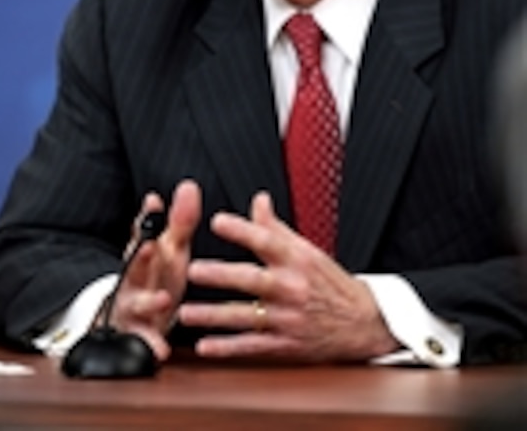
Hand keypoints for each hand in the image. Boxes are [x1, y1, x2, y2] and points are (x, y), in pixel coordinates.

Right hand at [110, 179, 201, 360]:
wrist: (133, 316)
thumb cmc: (158, 276)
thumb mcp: (172, 250)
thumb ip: (181, 221)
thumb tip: (189, 185)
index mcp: (146, 253)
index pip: (144, 231)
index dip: (148, 217)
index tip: (154, 201)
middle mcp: (134, 276)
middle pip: (135, 264)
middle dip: (141, 255)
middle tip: (149, 246)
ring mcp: (131, 304)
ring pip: (136, 301)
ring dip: (148, 300)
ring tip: (162, 299)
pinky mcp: (135, 332)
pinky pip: (141, 339)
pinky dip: (150, 345)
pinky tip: (160, 350)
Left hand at [178, 192, 398, 361]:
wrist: (363, 322)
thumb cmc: (330, 282)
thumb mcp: (307, 250)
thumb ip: (276, 227)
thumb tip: (258, 200)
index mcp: (296, 260)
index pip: (267, 240)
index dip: (242, 230)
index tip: (217, 221)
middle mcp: (291, 288)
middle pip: (252, 279)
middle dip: (222, 275)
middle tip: (193, 270)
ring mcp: (288, 318)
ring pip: (246, 316)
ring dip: (214, 315)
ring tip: (186, 313)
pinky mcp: (286, 345)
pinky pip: (252, 347)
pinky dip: (228, 348)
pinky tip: (206, 346)